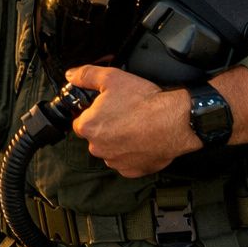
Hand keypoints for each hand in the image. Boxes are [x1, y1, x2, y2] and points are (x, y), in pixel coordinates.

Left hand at [67, 65, 196, 177]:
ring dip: (118, 141)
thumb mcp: (111, 78)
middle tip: (123, 115)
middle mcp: (99, 148)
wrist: (176, 121)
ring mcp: (116, 161)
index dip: (93, 114)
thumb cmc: (145, 102)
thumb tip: (72, 76)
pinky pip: (126, 162)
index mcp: (89, 127)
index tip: (105, 110)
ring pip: (110, 150)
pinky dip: (131, 153)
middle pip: (95, 137)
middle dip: (105, 127)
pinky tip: (141, 140)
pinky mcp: (133, 171)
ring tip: (134, 126)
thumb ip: (86, 75)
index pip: (80, 122)